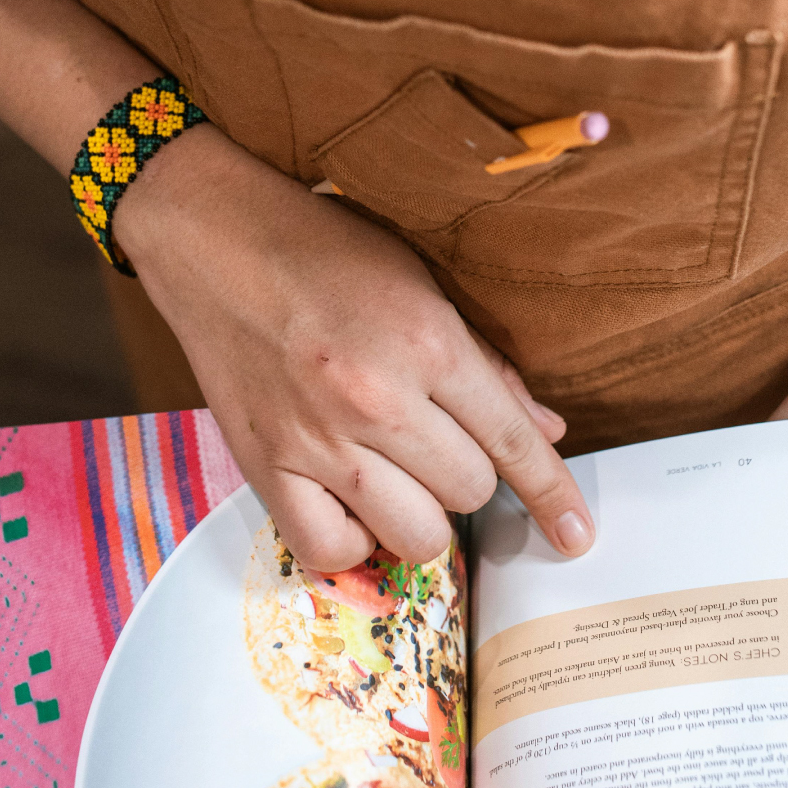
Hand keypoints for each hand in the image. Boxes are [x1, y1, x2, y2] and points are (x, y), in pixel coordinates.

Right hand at [115, 124, 595, 570]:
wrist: (211, 236)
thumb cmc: (320, 251)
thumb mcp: (420, 284)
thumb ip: (486, 365)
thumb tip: (544, 432)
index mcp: (426, 343)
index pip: (512, 442)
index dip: (552, 494)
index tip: (576, 534)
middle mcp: (376, 398)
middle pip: (468, 493)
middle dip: (466, 477)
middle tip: (433, 445)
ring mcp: (317, 440)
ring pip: (413, 535)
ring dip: (418, 517)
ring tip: (396, 480)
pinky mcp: (266, 467)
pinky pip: (328, 550)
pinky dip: (350, 541)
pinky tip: (349, 507)